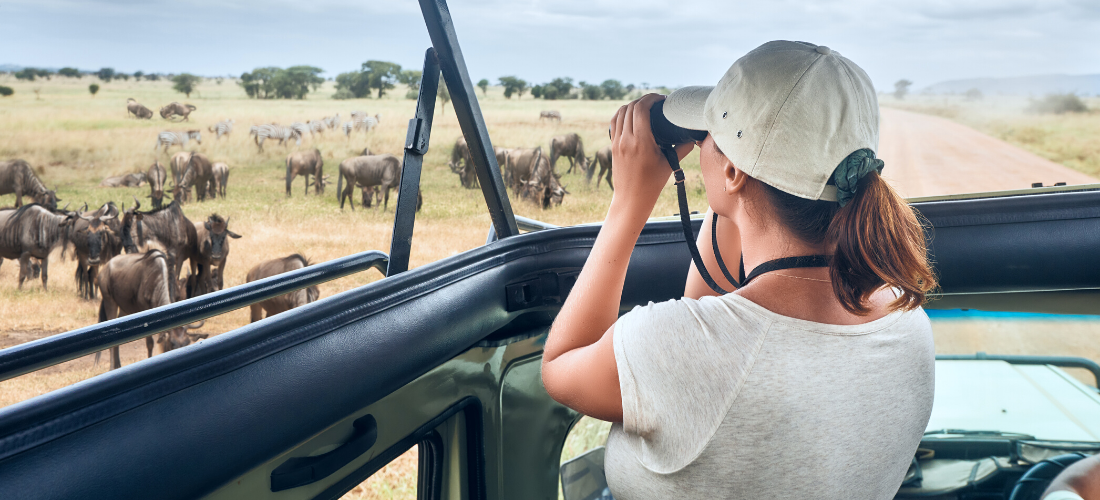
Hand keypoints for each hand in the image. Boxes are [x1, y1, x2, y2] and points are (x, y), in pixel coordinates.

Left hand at [609, 94, 695, 212]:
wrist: (631, 199)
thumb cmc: (652, 184)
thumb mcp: (669, 164)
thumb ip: (682, 148)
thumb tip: (695, 136)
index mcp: (641, 142)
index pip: (641, 109)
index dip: (651, 98)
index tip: (662, 99)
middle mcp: (626, 140)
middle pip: (630, 107)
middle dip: (643, 100)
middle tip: (656, 102)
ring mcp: (617, 143)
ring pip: (620, 113)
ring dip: (632, 105)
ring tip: (645, 106)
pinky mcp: (613, 147)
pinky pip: (614, 123)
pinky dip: (622, 114)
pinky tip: (631, 115)